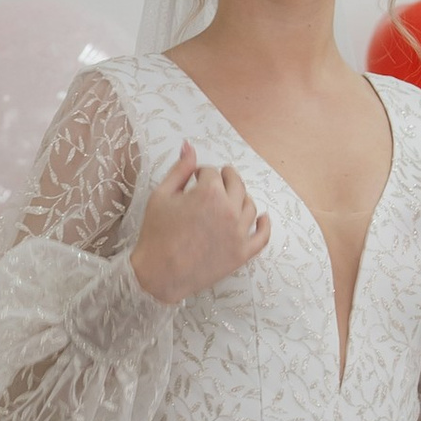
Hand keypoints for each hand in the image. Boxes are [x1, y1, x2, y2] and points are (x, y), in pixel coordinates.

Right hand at [128, 141, 269, 305]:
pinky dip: (265, 225)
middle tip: (217, 180)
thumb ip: (179, 169)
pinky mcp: (242, 253)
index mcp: (209, 193)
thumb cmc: (156, 234)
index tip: (193, 178)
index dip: (200, 173)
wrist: (158, 274)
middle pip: (236, 183)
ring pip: (249, 206)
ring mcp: (239, 233)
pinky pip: (262, 236)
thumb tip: (188, 146)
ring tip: (229, 198)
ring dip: (240, 197)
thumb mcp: (161, 195)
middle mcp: (229, 210)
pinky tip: (262, 218)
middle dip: (226, 177)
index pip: (211, 172)